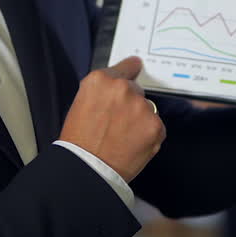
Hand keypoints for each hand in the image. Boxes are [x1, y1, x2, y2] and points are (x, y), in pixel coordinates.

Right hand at [59, 56, 165, 182]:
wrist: (86, 170)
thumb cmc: (79, 141)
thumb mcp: (82, 103)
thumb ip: (102, 91)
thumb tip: (121, 83)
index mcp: (101, 80)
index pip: (127, 66)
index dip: (130, 71)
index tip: (136, 69)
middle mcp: (123, 88)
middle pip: (136, 90)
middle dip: (130, 103)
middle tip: (116, 123)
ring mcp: (141, 106)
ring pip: (146, 109)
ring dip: (139, 120)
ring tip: (122, 138)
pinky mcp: (155, 126)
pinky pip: (156, 127)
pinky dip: (148, 135)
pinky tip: (132, 145)